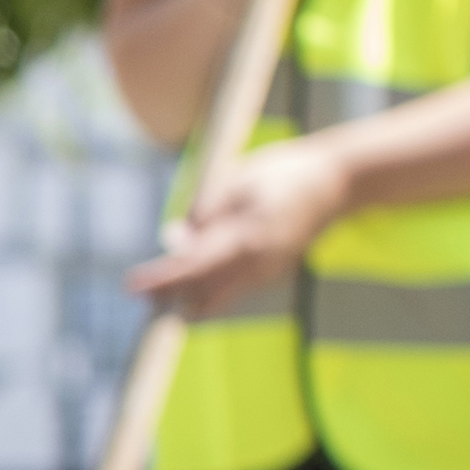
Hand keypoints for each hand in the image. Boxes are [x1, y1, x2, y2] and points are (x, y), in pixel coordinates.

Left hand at [127, 135, 346, 314]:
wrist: (336, 182)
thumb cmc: (283, 172)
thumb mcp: (235, 181)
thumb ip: (204, 213)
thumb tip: (173, 239)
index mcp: (246, 238)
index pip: (193, 266)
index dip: (162, 279)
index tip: (133, 286)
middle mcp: (258, 263)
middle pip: (204, 292)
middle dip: (172, 295)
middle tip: (140, 295)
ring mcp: (268, 271)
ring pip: (219, 296)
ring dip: (188, 296)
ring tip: (156, 295)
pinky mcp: (272, 271)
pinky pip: (234, 289)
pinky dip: (209, 290)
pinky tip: (189, 289)